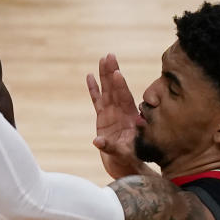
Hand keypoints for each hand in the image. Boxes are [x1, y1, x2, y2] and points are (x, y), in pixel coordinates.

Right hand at [87, 54, 149, 178]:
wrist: (125, 164)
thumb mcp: (123, 154)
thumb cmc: (128, 159)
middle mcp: (121, 112)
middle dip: (112, 72)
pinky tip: (89, 75)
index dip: (120, 87)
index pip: (124, 99)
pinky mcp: (103, 117)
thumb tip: (97, 141)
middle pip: (116, 89)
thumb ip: (111, 147)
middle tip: (110, 56)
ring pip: (107, 91)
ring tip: (102, 59)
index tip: (117, 74)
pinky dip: (94, 89)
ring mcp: (112, 113)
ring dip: (104, 75)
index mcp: (129, 118)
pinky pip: (97, 100)